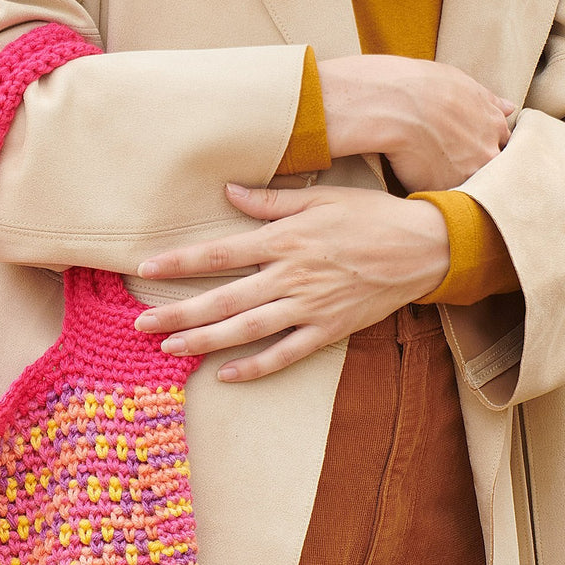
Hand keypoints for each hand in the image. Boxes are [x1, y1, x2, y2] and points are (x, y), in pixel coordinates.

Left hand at [134, 183, 449, 381]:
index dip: (181, 262)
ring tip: (169, 349)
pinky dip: (256, 366)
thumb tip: (229, 190)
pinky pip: (286, 353)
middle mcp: (291, 275)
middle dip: (178, 312)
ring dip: (205, 341)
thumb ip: (270, 201)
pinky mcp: (328, 329)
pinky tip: (226, 374)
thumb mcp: (320, 198)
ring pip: (247, 329)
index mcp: (285, 240)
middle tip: (141, 324)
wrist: (423, 247)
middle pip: (223, 298)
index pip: (220, 252)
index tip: (146, 269)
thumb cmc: (370, 216)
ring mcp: (309, 306)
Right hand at [318, 54, 513, 191]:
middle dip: (478, 172)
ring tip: (436, 177)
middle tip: (455, 167)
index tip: (472, 151)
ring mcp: (468, 175)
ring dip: (460, 186)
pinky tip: (424, 184)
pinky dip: (437, 194)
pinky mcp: (443, 191)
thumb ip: (489, 102)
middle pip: (491, 171)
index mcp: (495, 126)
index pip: (503, 147)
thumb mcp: (465, 86)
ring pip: (471, 189)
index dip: (486, 150)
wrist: (396, 106)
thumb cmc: (426, 88)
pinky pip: (445, 199)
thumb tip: (511, 108)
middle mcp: (488, 153)